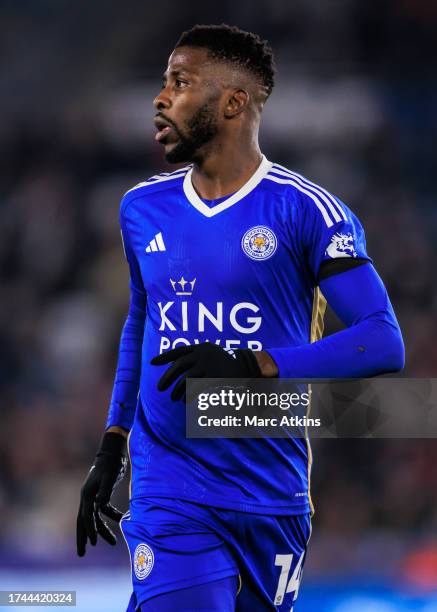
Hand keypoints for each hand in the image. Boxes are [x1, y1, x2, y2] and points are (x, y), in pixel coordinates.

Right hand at [76, 432, 126, 556]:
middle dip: (83, 538)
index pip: (86, 516)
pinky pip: (103, 510)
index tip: (94, 544)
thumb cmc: (112, 464)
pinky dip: (111, 516)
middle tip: (82, 554)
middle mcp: (87, 496)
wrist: (113, 452)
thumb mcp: (109, 476)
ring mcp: (93, 496)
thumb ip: (105, 490)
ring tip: (113, 542)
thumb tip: (100, 506)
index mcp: (87, 494)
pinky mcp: (101, 494)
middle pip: (83, 521)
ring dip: (101, 529)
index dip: (90, 530)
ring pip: (94, 518)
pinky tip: (122, 519)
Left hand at [150, 342, 260, 400]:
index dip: (164, 356)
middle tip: (160, 388)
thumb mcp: (211, 353)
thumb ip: (196, 357)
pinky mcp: (214, 377)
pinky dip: (189, 395)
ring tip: (173, 398)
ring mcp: (208, 365)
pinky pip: (196, 387)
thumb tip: (177, 365)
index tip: (152, 363)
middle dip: (167, 377)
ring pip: (186, 379)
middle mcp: (203, 354)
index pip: (179, 351)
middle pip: (179, 366)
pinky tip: (185, 401)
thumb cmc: (227, 361)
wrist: (248, 364)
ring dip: (177, 390)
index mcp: (201, 347)